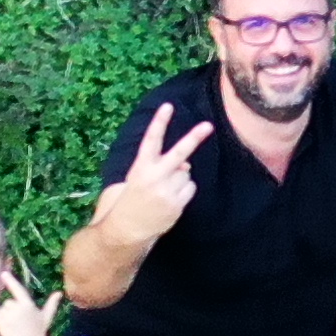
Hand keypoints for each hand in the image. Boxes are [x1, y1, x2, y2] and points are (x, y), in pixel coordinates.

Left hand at [0, 280, 57, 335]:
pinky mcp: (1, 324)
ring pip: (2, 308)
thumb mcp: (46, 316)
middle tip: (19, 322)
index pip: (17, 290)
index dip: (10, 281)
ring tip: (14, 326)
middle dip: (12, 309)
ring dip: (5, 314)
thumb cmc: (39, 332)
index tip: (3, 274)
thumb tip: (59, 293)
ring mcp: (9, 317)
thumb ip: (51, 303)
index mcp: (28, 305)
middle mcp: (18, 309)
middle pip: (8, 302)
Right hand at [94, 105, 212, 249]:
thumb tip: (186, 163)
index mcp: (140, 167)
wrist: (126, 230)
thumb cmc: (130, 200)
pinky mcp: (176, 205)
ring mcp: (166, 192)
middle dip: (194, 138)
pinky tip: (170, 198)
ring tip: (163, 189)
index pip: (151, 140)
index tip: (168, 106)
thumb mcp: (137, 178)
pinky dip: (185, 190)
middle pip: (179, 153)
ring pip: (186, 172)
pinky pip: (190, 188)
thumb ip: (161, 167)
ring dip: (180, 177)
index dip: (160, 122)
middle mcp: (154, 177)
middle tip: (208, 125)